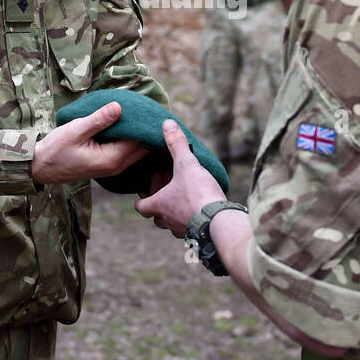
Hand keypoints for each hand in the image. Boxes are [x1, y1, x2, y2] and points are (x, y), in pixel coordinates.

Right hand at [31, 101, 148, 184]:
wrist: (41, 167)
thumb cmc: (56, 149)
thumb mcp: (76, 130)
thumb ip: (99, 120)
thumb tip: (119, 107)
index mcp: (112, 158)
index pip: (140, 139)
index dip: (143, 122)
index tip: (143, 105)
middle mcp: (117, 166)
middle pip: (143, 146)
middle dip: (144, 129)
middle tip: (144, 107)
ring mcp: (113, 167)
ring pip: (137, 150)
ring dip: (137, 134)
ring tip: (136, 112)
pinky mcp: (108, 165)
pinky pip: (127, 152)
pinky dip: (129, 139)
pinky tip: (125, 124)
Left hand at [134, 120, 226, 235]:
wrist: (219, 220)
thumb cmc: (198, 193)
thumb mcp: (186, 164)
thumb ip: (176, 144)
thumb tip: (166, 123)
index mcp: (159, 206)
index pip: (141, 207)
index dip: (143, 197)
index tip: (152, 184)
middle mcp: (167, 221)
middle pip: (156, 215)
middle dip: (162, 200)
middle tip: (172, 184)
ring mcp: (182, 231)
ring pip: (172, 222)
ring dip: (176, 210)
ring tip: (187, 194)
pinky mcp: (197, 236)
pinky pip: (189, 227)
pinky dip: (191, 217)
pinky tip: (201, 206)